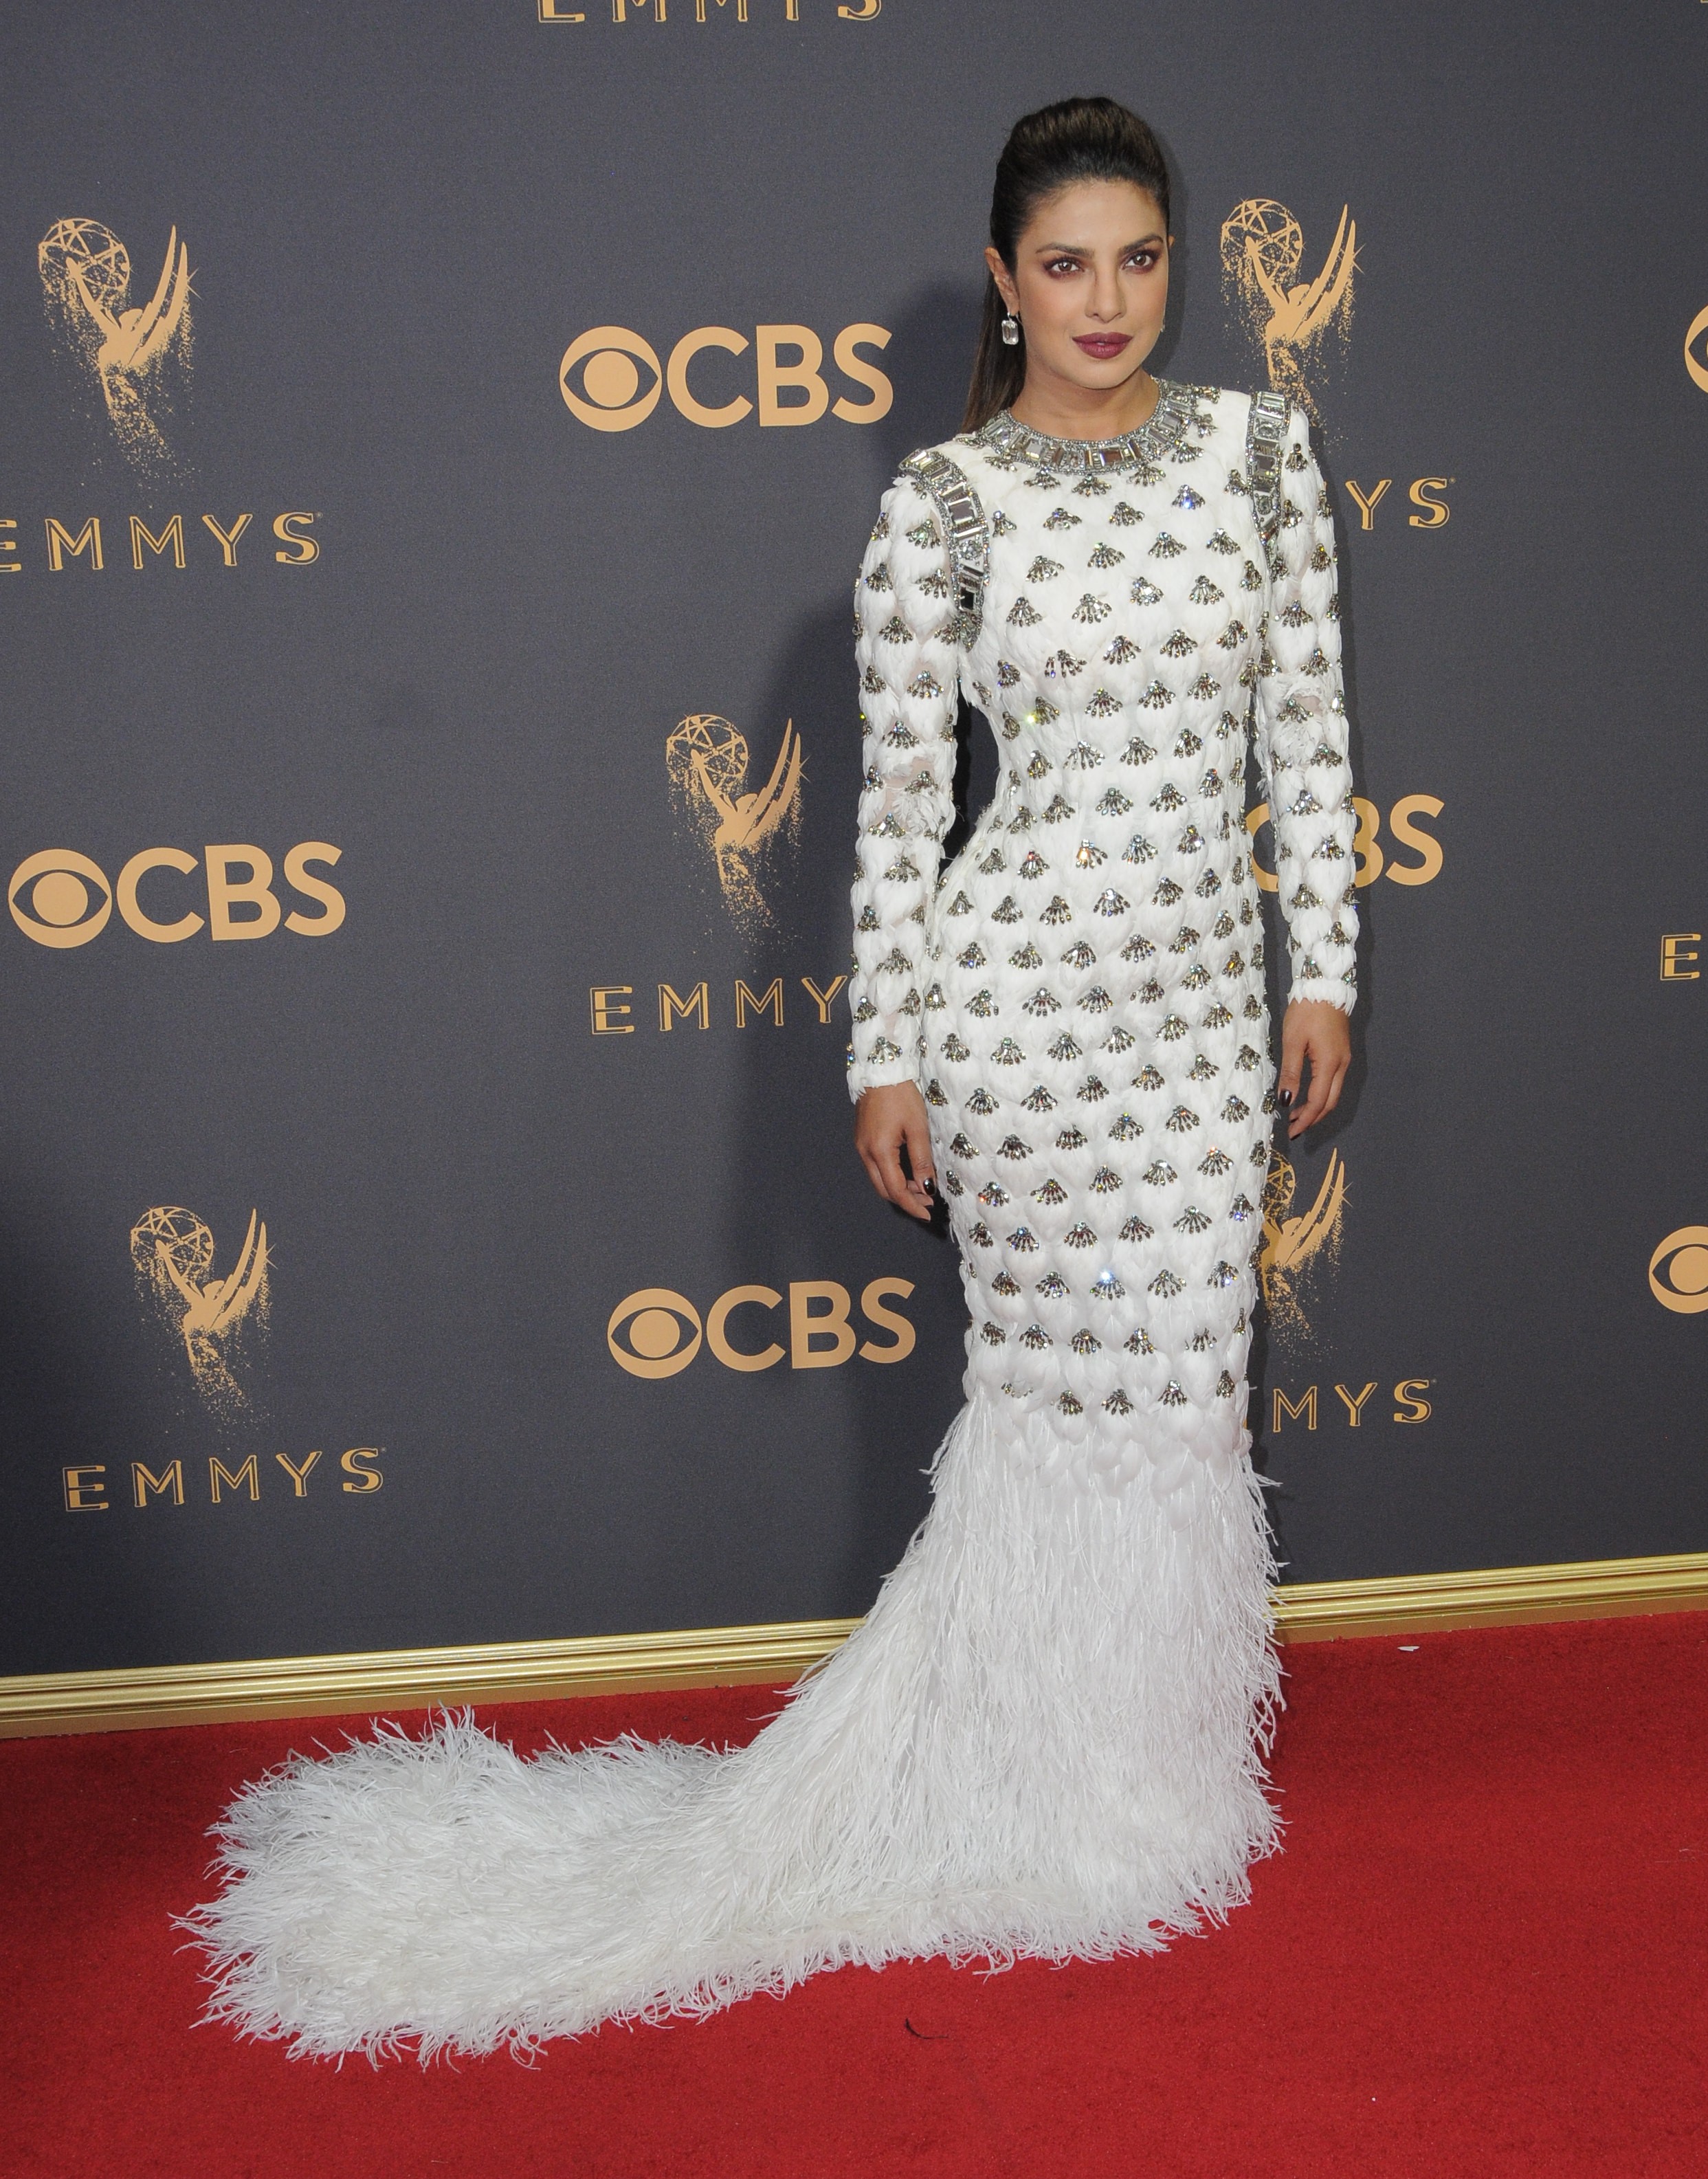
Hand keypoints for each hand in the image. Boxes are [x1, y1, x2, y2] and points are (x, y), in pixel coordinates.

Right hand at [855, 1083, 936, 1220]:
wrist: (880, 1070)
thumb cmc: (901, 1095)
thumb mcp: (918, 1128)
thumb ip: (922, 1160)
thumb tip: (927, 1187)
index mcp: (879, 1151)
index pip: (895, 1189)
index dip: (912, 1205)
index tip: (928, 1214)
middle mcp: (865, 1152)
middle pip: (884, 1189)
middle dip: (905, 1200)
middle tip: (927, 1203)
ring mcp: (861, 1146)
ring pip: (878, 1179)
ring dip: (898, 1188)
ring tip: (921, 1188)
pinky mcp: (862, 1139)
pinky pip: (875, 1167)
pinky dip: (891, 1176)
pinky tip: (906, 1173)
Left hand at [1277, 1000, 1350, 1139]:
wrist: (1325, 985)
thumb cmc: (1306, 1010)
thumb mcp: (1292, 1041)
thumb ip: (1291, 1072)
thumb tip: (1286, 1101)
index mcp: (1330, 1063)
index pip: (1319, 1102)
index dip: (1305, 1119)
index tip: (1290, 1131)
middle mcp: (1342, 1064)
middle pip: (1330, 1102)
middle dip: (1312, 1118)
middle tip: (1293, 1128)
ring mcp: (1344, 1059)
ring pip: (1333, 1093)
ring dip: (1316, 1107)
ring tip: (1295, 1114)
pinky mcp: (1341, 1052)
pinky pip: (1333, 1082)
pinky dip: (1320, 1094)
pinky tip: (1306, 1094)